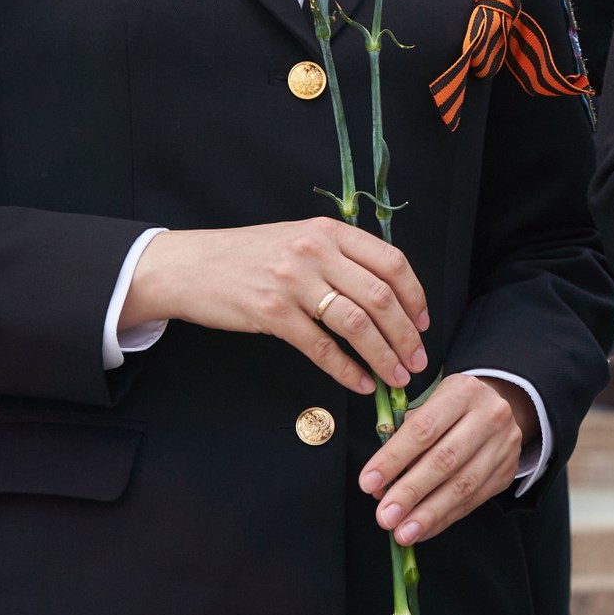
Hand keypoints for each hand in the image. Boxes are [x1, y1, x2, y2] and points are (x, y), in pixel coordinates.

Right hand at [122, 220, 430, 396]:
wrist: (190, 266)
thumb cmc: (249, 255)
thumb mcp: (299, 239)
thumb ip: (339, 255)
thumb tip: (387, 293)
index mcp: (330, 231)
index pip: (392, 262)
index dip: (416, 296)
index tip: (424, 323)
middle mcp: (316, 251)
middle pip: (381, 296)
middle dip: (406, 335)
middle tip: (418, 361)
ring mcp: (294, 281)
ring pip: (357, 323)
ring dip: (384, 355)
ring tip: (397, 377)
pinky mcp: (271, 312)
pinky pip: (321, 346)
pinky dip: (346, 369)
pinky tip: (360, 383)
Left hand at [359, 374, 533, 545]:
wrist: (502, 407)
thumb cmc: (452, 409)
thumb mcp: (429, 405)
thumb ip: (404, 438)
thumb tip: (380, 486)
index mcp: (462, 393)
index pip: (424, 428)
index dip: (394, 458)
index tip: (368, 484)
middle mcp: (488, 416)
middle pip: (445, 460)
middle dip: (410, 492)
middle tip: (385, 517)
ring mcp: (502, 445)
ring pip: (462, 486)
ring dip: (428, 514)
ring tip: (403, 533)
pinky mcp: (507, 472)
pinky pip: (473, 501)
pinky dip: (444, 518)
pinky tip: (423, 530)